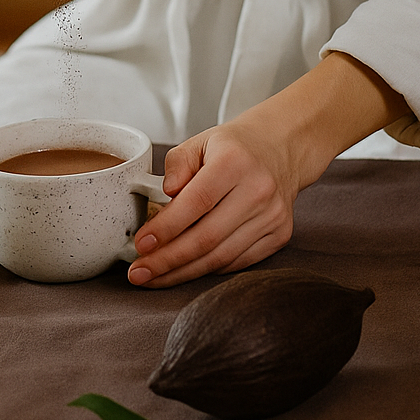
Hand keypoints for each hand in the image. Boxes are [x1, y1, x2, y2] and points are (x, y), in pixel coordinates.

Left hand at [125, 117, 305, 287]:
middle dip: (167, 260)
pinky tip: (185, 270)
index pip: (196, 202)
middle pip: (207, 237)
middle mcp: (258, 191)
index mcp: (235, 162)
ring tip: (155, 277)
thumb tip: (164, 195)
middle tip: (139, 272)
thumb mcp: (200, 142)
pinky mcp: (279, 235)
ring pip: (221, 257)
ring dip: (183, 272)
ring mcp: (272, 216)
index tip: (141, 244)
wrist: (280, 149)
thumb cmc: (234, 148)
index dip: (166, 228)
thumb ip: (177, 164)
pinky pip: (237, 262)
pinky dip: (207, 269)